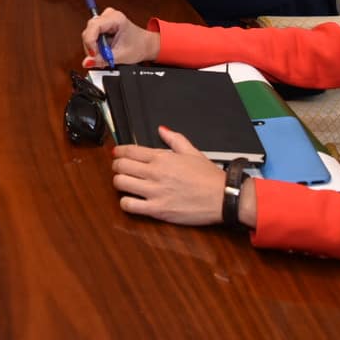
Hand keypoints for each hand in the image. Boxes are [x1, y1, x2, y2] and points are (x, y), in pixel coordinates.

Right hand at [81, 7, 158, 65]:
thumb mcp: (120, 56)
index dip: (90, 42)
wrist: (145, 44)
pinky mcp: (102, 24)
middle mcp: (109, 15)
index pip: (94, 26)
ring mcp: (104, 18)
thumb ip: (102, 59)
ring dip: (94, 47)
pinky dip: (95, 45)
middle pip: (89, 30)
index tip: (94, 55)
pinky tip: (103, 50)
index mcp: (116, 18)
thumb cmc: (138, 46)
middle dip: (92, 47)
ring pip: (89, 33)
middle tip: (100, 58)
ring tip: (105, 54)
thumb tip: (86, 62)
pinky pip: (92, 34)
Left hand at [110, 128, 232, 225]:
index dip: (119, 152)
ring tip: (124, 184)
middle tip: (120, 169)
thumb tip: (162, 129)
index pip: (129, 150)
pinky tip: (130, 201)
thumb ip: (174, 139)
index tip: (117, 154)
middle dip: (117, 166)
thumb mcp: (192, 151)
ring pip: (120, 184)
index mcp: (162, 158)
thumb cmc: (209, 177)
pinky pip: (130, 206)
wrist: (223, 197)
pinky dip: (125, 203)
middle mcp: (155, 173)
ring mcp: (155, 192)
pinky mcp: (158, 210)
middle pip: (121, 166)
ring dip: (118, 183)